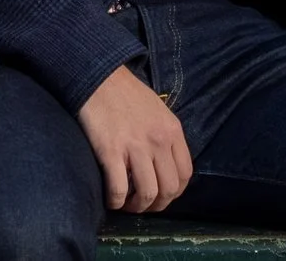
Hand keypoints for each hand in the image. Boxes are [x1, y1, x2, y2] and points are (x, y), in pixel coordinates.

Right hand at [77, 64, 192, 212]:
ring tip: (127, 205)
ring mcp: (135, 147)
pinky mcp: (111, 152)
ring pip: (147, 194)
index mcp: (172, 130)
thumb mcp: (158, 111)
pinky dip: (115, 202)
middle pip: (169, 188)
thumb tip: (165, 165)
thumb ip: (165, 136)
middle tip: (143, 205)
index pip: (185, 173)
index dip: (175, 192)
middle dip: (157, 205)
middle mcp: (158, 140)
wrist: (99, 77)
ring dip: (137, 207)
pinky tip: (111, 199)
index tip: (162, 196)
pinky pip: (118, 190)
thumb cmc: (127, 94)